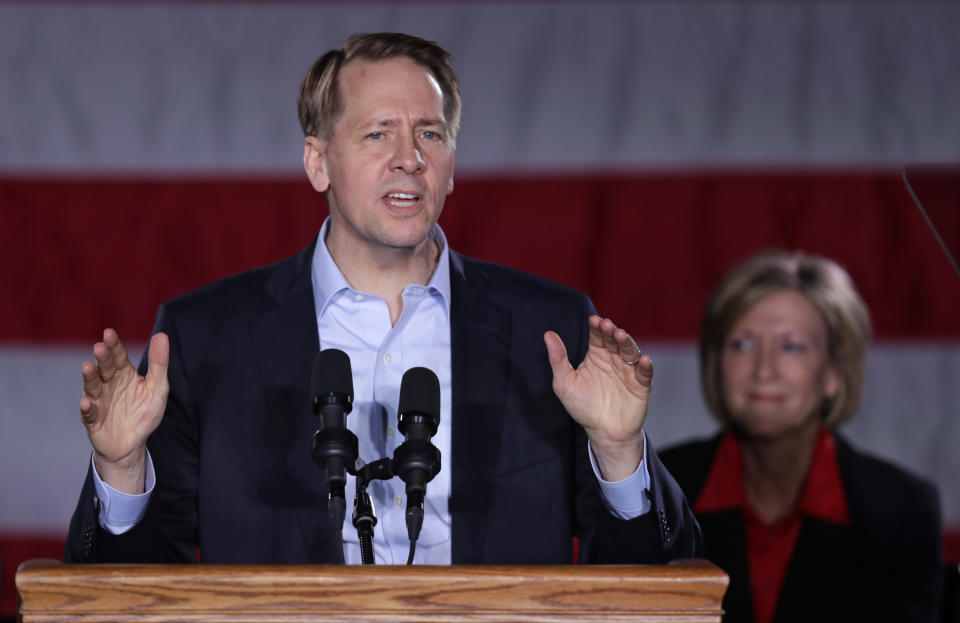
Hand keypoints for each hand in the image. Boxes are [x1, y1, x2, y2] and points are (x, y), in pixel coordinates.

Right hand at [79, 329, 169, 493]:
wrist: (132, 444)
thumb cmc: (144, 413)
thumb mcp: (157, 388)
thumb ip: (159, 363)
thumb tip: (162, 335)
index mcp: (124, 374)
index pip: (118, 356)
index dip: (114, 345)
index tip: (109, 333)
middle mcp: (109, 384)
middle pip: (105, 368)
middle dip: (102, 358)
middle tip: (100, 347)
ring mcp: (99, 401)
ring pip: (92, 386)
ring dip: (90, 377)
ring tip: (88, 366)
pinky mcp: (93, 420)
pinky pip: (89, 413)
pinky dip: (88, 408)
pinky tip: (88, 402)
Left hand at [544, 315, 651, 480]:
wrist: (602, 432)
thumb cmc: (582, 406)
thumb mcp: (565, 383)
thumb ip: (558, 359)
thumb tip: (548, 334)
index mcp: (596, 356)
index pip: (597, 336)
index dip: (597, 327)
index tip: (593, 320)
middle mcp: (613, 359)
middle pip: (614, 340)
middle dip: (611, 332)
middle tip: (607, 326)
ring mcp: (628, 371)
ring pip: (630, 352)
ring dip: (627, 343)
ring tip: (621, 336)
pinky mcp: (641, 385)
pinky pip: (645, 373)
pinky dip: (645, 366)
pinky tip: (643, 360)